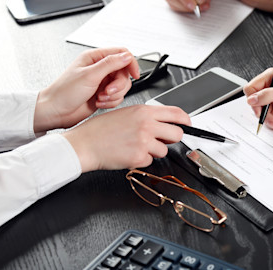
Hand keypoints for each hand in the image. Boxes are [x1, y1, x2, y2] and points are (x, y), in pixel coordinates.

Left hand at [34, 47, 139, 132]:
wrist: (56, 112)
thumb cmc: (64, 92)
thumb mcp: (89, 75)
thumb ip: (110, 64)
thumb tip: (127, 56)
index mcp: (95, 58)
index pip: (121, 54)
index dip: (131, 63)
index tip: (135, 74)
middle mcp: (100, 69)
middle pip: (124, 72)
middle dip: (119, 85)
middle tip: (108, 90)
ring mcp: (102, 82)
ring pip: (122, 86)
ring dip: (114, 95)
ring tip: (101, 97)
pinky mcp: (103, 94)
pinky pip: (117, 97)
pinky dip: (111, 102)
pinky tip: (99, 102)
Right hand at [63, 105, 190, 171]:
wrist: (84, 144)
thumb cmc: (100, 129)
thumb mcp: (125, 113)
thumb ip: (146, 116)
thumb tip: (163, 122)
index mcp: (144, 111)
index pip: (176, 113)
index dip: (186, 120)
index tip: (188, 124)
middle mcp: (147, 125)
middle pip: (177, 134)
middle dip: (171, 139)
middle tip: (161, 140)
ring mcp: (144, 142)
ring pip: (164, 150)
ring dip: (153, 151)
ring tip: (135, 146)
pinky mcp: (139, 157)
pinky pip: (150, 161)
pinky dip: (141, 160)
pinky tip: (128, 153)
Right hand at [244, 69, 272, 130]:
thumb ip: (267, 96)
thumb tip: (251, 100)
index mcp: (271, 77)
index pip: (251, 88)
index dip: (253, 100)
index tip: (258, 110)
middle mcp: (271, 87)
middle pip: (257, 103)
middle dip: (264, 114)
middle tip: (272, 121)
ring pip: (264, 112)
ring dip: (272, 121)